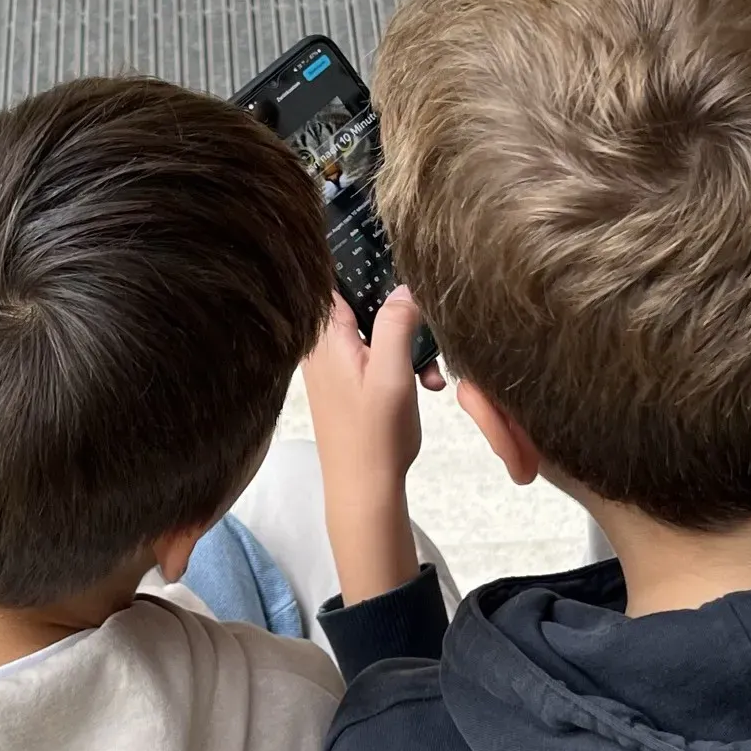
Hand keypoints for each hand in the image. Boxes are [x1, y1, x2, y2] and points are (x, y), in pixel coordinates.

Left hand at [305, 289, 426, 602]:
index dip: (364, 264)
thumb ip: (396, 323)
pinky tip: (421, 385)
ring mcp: (332, 366)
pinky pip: (373, 356)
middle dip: (400, 314)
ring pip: (372, 332)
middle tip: (427, 335)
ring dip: (406, 344)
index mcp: (326, 337)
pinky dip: (400, 364)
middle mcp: (321, 347)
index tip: (395, 261)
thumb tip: (403, 287)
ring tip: (428, 373)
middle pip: (361, 303)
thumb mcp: (392, 372)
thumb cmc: (374, 436)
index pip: (334, 276)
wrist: (363, 490)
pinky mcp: (344, 384)